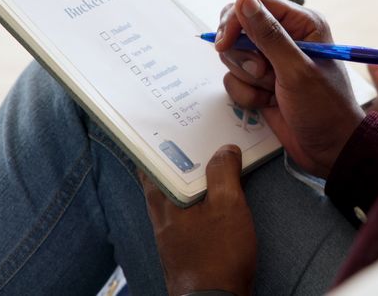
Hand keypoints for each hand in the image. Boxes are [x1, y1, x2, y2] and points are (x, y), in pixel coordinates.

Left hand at [142, 145, 255, 295]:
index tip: (167, 123)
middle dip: (178, 156)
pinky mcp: (184, 246)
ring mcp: (170, 233)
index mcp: (162, 200)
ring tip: (212, 161)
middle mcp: (160, 215)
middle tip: (196, 137)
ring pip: (176, 194)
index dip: (158, 141)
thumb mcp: (228, 205)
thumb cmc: (217, 255)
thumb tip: (225, 149)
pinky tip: (215, 196)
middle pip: (163, 176)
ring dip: (191, 177)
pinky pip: (187, 211)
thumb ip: (224, 173)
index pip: (149, 161)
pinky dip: (199, 197)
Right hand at [215, 0, 363, 177]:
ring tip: (272, 90)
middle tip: (259, 72)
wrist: (331, 149)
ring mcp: (271, 60)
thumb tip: (243, 0)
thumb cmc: (325, 108)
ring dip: (248, 78)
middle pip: (238, 27)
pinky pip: (235, 79)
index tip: (224, 43)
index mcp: (301, 23)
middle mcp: (286, 37)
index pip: (254, 2)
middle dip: (241, 54)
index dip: (234, 20)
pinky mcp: (261, 82)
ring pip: (234, 56)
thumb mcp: (296, 70)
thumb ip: (268, 35)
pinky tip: (268, 103)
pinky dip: (247, 94)